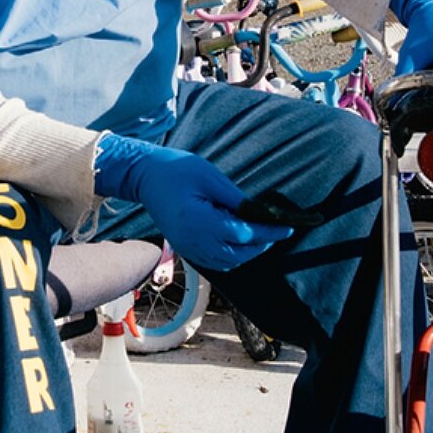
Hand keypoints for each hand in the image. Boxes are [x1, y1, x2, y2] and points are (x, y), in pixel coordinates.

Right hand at [94, 134, 292, 270]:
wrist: (144, 177)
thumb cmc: (176, 170)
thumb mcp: (210, 177)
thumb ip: (236, 199)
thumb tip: (260, 213)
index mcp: (201, 221)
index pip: (244, 234)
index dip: (269, 232)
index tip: (288, 228)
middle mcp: (194, 240)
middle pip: (238, 254)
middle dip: (261, 245)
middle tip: (277, 231)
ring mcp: (187, 247)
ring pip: (227, 262)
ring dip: (247, 253)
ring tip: (260, 236)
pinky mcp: (184, 248)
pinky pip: (213, 262)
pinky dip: (231, 257)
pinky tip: (238, 243)